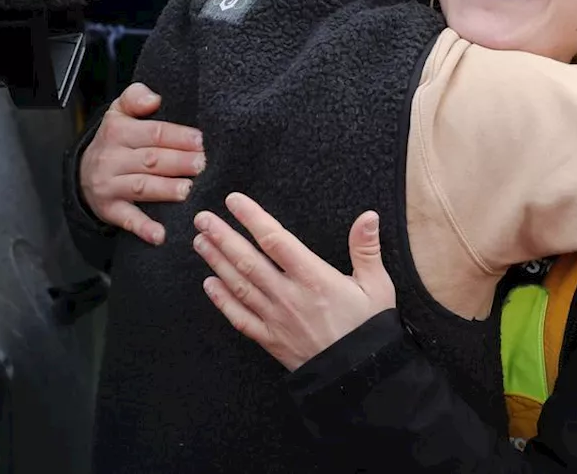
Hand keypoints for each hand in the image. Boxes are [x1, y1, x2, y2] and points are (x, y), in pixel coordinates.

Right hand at [79, 82, 205, 244]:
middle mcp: (112, 159)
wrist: (83, 172)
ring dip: (166, 189)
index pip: (153, 133)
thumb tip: (153, 98)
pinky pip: (127, 219)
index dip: (178, 136)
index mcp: (117, 132)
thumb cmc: (115, 140)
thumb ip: (135, 98)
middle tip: (202, 164)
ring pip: (142, 187)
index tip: (200, 141)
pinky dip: (144, 228)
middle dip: (179, 162)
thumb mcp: (119, 112)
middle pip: (151, 159)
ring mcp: (110, 186)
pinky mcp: (110, 209)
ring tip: (188, 189)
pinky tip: (160, 235)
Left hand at [193, 192, 395, 371]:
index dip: (252, 218)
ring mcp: (275, 318)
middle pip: (248, 260)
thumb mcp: (377, 285)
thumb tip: (368, 216)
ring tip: (200, 242)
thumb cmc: (369, 328)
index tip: (234, 201)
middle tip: (203, 219)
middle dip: (223, 237)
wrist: (359, 376)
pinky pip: (240, 318)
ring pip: (239, 285)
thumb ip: (366, 248)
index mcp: (313, 277)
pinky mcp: (270, 339)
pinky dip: (222, 301)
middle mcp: (288, 295)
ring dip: (217, 262)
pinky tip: (209, 285)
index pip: (275, 240)